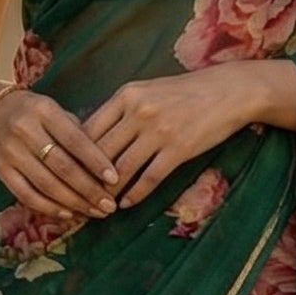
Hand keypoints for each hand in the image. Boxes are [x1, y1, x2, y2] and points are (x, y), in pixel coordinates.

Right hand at [0, 88, 119, 225]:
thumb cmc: (35, 113)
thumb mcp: (56, 111)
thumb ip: (78, 133)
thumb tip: (105, 167)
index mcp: (44, 110)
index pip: (74, 140)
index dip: (96, 162)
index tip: (115, 179)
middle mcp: (24, 130)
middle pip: (61, 167)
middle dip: (89, 190)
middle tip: (109, 205)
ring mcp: (10, 152)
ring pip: (46, 184)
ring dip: (73, 203)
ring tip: (95, 212)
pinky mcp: (0, 170)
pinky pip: (26, 195)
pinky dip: (49, 207)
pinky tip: (68, 213)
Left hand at [85, 66, 291, 208]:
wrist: (229, 91)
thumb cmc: (186, 91)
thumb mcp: (148, 90)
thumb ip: (121, 109)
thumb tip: (92, 135)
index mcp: (126, 95)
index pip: (88, 129)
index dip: (74, 154)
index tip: (67, 172)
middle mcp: (138, 111)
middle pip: (100, 152)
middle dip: (86, 178)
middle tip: (77, 196)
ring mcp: (158, 131)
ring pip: (121, 168)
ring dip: (108, 191)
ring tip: (99, 204)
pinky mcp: (178, 149)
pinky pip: (149, 178)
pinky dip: (134, 194)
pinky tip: (125, 204)